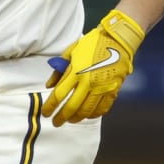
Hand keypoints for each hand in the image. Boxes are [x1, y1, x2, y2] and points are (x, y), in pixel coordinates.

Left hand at [42, 9, 143, 125]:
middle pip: (71, 107)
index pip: (58, 95)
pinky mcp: (113, 90)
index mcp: (75, 71)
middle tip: (56, 122)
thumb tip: (49, 85)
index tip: (46, 113)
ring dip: (76, 118)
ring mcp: (101, 87)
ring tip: (70, 120)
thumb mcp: (71, 51)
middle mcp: (88, 82)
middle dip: (61, 117)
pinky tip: (87, 115)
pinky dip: (93, 114)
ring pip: (86, 111)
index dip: (50, 107)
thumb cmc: (93, 43)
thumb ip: (59, 70)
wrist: (118, 40)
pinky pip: (102, 108)